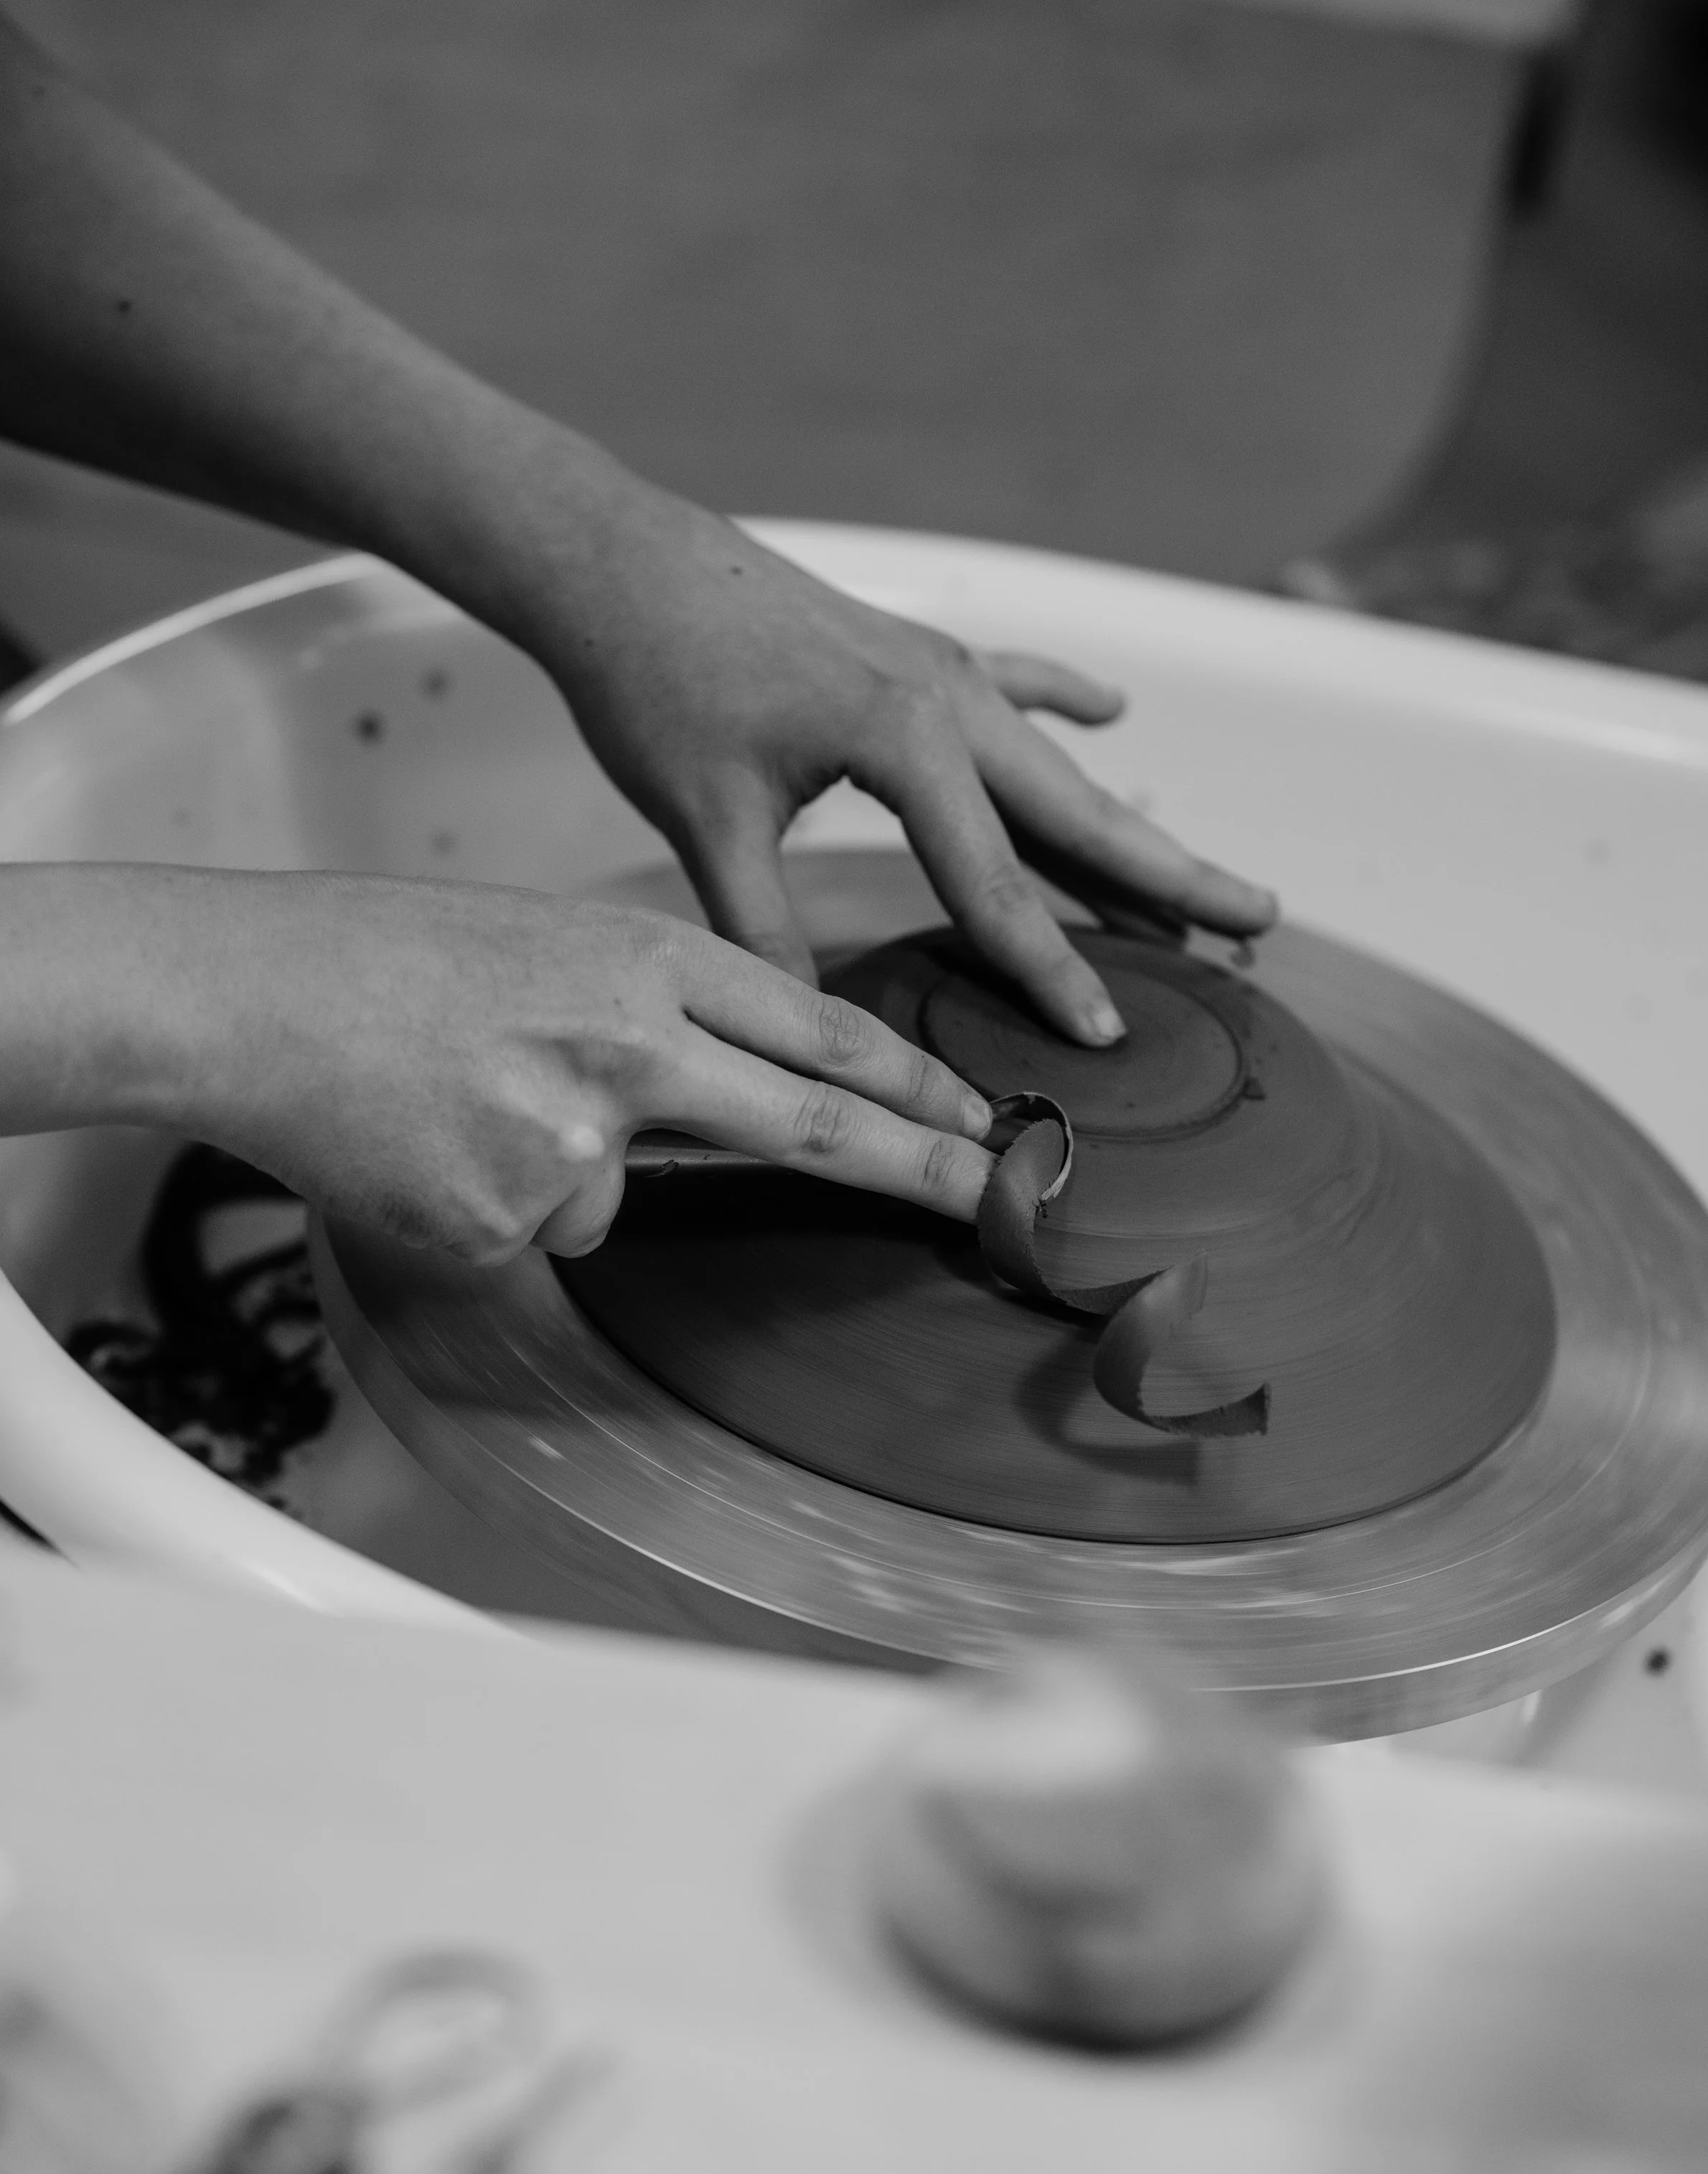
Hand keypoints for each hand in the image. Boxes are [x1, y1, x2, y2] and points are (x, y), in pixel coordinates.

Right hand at [158, 872, 992, 1260]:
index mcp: (642, 955)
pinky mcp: (506, 1218)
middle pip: (808, 1124)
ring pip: (615, 1196)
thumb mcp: (547, 940)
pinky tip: (419, 1149)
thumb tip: (704, 1110)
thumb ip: (648, 1017)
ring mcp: (570, 1137)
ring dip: (552, 1171)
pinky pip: (532, 1233)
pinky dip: (486, 1206)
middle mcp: (629, 1044)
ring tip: (449, 1103)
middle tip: (995, 1198)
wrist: (246, 994)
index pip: (818, 1028)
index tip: (981, 1117)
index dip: (910, 1081)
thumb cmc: (379, 957)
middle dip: (916, 1166)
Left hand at [513, 470, 1277, 1048]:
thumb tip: (811, 1036)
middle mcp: (947, 696)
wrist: (620, 561)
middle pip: (1081, 810)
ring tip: (1204, 881)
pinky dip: (1070, 703)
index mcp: (904, 739)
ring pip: (1060, 764)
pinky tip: (1118, 715)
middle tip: (1258, 926)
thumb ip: (764, 932)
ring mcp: (941, 667)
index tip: (1103, 1035)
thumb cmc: (654, 683)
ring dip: (1132, 822)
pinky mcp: (916, 653)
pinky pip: (1019, 686)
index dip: (1051, 968)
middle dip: (1171, 879)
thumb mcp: (704, 821)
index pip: (996, 883)